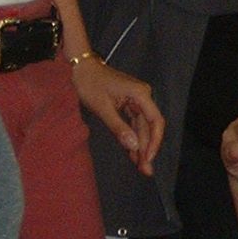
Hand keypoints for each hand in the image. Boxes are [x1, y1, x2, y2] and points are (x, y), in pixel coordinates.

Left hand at [71, 56, 164, 174]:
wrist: (81, 68)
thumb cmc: (90, 84)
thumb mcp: (102, 108)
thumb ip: (119, 128)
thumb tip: (134, 147)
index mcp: (140, 94)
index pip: (155, 121)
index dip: (154, 141)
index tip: (149, 158)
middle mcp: (143, 96)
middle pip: (149, 126)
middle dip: (147, 148)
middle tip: (145, 170)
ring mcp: (136, 99)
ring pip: (142, 127)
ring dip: (140, 146)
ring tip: (140, 167)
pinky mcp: (129, 103)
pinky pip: (134, 123)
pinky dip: (132, 137)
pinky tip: (133, 153)